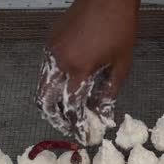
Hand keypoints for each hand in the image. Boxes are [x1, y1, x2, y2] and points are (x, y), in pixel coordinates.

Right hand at [35, 0, 138, 143]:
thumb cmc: (120, 28)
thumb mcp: (121, 64)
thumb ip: (109, 91)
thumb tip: (103, 114)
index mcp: (79, 69)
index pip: (72, 107)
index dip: (76, 125)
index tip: (82, 135)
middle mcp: (60, 61)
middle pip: (45, 100)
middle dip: (55, 118)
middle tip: (67, 126)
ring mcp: (51, 50)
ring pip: (41, 86)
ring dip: (51, 102)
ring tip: (65, 111)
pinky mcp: (49, 42)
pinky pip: (45, 70)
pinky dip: (51, 84)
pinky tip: (65, 87)